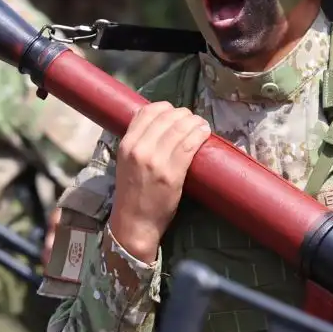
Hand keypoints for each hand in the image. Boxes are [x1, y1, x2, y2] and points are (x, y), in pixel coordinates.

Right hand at [105, 102, 211, 262]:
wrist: (134, 223)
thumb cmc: (132, 193)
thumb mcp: (126, 162)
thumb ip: (138, 143)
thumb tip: (159, 123)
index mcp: (126, 145)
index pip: (147, 112)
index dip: (165, 108)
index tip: (175, 114)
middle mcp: (139, 149)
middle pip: (167, 117)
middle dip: (184, 115)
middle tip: (192, 120)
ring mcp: (156, 161)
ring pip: (181, 128)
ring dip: (195, 122)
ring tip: (201, 126)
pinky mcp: (172, 174)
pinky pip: (189, 145)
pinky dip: (200, 135)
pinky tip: (205, 134)